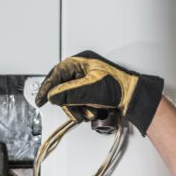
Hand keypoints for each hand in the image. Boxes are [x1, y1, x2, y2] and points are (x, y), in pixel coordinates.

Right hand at [35, 50, 163, 134]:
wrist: (134, 96)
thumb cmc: (119, 87)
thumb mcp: (91, 89)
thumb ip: (69, 92)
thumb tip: (52, 95)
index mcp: (81, 62)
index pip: (57, 73)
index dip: (47, 87)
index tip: (40, 100)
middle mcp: (82, 69)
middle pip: (62, 88)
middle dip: (68, 104)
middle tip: (74, 113)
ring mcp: (86, 80)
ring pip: (70, 97)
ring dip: (77, 109)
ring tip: (88, 113)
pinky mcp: (91, 90)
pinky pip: (79, 101)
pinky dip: (83, 109)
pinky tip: (92, 112)